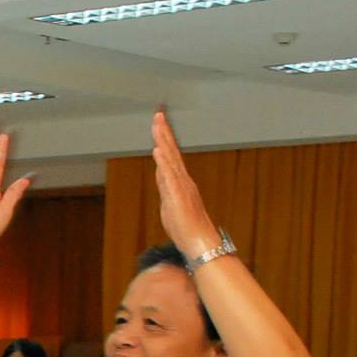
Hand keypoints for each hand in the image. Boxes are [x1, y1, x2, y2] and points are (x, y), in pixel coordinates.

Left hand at [150, 109, 218, 259]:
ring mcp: (181, 186)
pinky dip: (164, 162)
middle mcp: (182, 180)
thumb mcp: (169, 203)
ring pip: (171, 159)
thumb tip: (160, 174)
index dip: (165, 139)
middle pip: (172, 152)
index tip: (159, 123)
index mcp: (180, 181)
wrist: (198, 241)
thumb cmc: (185, 227)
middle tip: (158, 115)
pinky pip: (169, 176)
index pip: (171, 156)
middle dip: (164, 132)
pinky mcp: (178, 196)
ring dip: (164, 141)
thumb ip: (165, 187)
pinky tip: (158, 150)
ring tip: (158, 125)